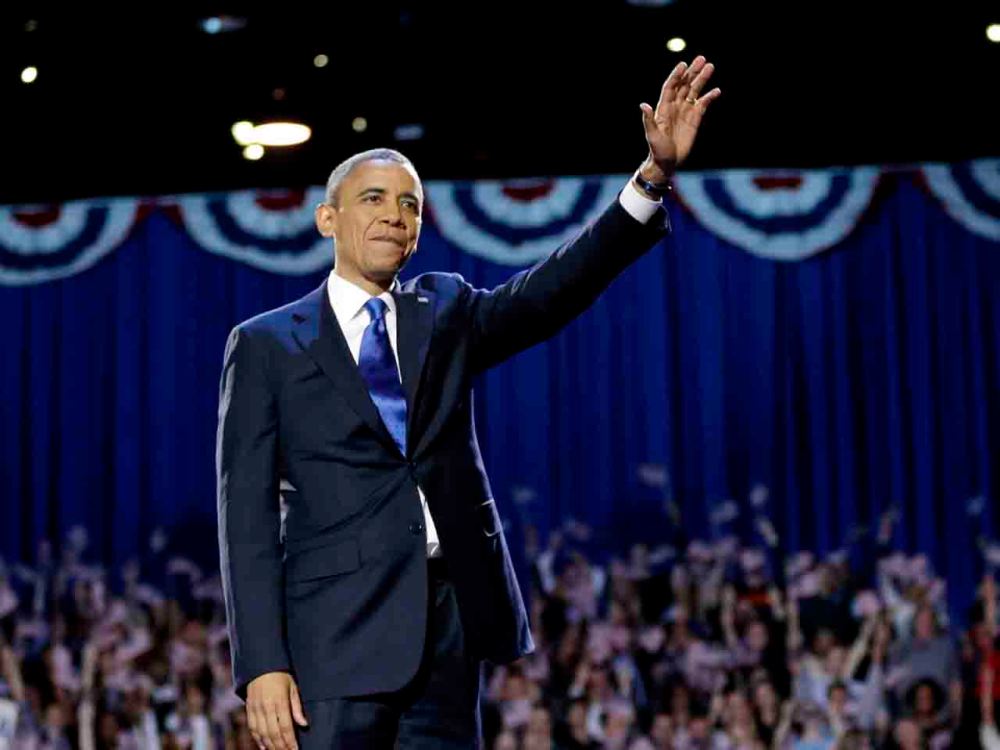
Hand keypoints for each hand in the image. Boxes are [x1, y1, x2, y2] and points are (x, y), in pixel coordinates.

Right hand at [246, 672, 307, 749]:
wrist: (260, 665)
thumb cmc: (281, 676)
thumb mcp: (293, 687)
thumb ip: (297, 707)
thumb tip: (304, 724)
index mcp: (280, 701)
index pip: (286, 727)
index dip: (290, 741)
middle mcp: (267, 707)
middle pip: (274, 733)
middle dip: (281, 746)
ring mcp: (256, 708)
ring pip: (262, 733)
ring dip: (270, 746)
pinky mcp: (249, 709)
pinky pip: (252, 728)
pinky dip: (258, 739)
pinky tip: (264, 747)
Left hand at [639, 55, 720, 180]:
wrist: (667, 162)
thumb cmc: (657, 149)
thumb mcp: (652, 134)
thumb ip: (648, 120)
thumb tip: (643, 105)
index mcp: (663, 108)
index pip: (671, 87)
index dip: (676, 75)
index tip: (683, 64)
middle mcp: (675, 106)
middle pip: (684, 85)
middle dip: (692, 72)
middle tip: (702, 59)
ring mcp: (685, 112)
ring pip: (694, 91)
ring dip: (702, 79)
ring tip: (710, 67)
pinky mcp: (695, 119)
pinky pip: (703, 104)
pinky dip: (709, 97)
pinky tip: (717, 91)